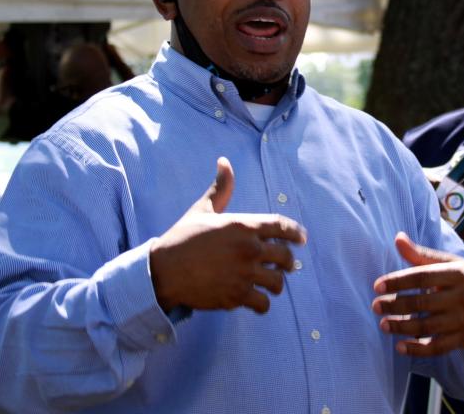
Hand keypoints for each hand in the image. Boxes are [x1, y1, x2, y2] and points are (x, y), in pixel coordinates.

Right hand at [149, 157, 306, 312]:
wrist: (162, 271)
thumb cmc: (182, 238)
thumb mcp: (203, 209)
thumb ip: (221, 188)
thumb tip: (224, 161)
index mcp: (243, 226)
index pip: (283, 227)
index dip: (296, 233)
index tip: (301, 239)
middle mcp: (248, 249)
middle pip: (286, 257)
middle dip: (288, 262)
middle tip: (285, 266)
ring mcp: (244, 274)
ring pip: (277, 282)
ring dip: (276, 283)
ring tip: (270, 283)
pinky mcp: (236, 296)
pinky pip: (263, 303)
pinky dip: (262, 303)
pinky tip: (256, 300)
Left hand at [371, 232, 463, 356]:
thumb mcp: (453, 263)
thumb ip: (423, 255)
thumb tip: (397, 238)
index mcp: (458, 273)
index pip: (423, 276)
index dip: (398, 281)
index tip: (378, 285)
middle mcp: (461, 297)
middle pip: (423, 302)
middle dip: (395, 305)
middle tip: (376, 306)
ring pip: (427, 326)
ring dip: (402, 326)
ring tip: (384, 324)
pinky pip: (438, 347)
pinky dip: (418, 349)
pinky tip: (400, 346)